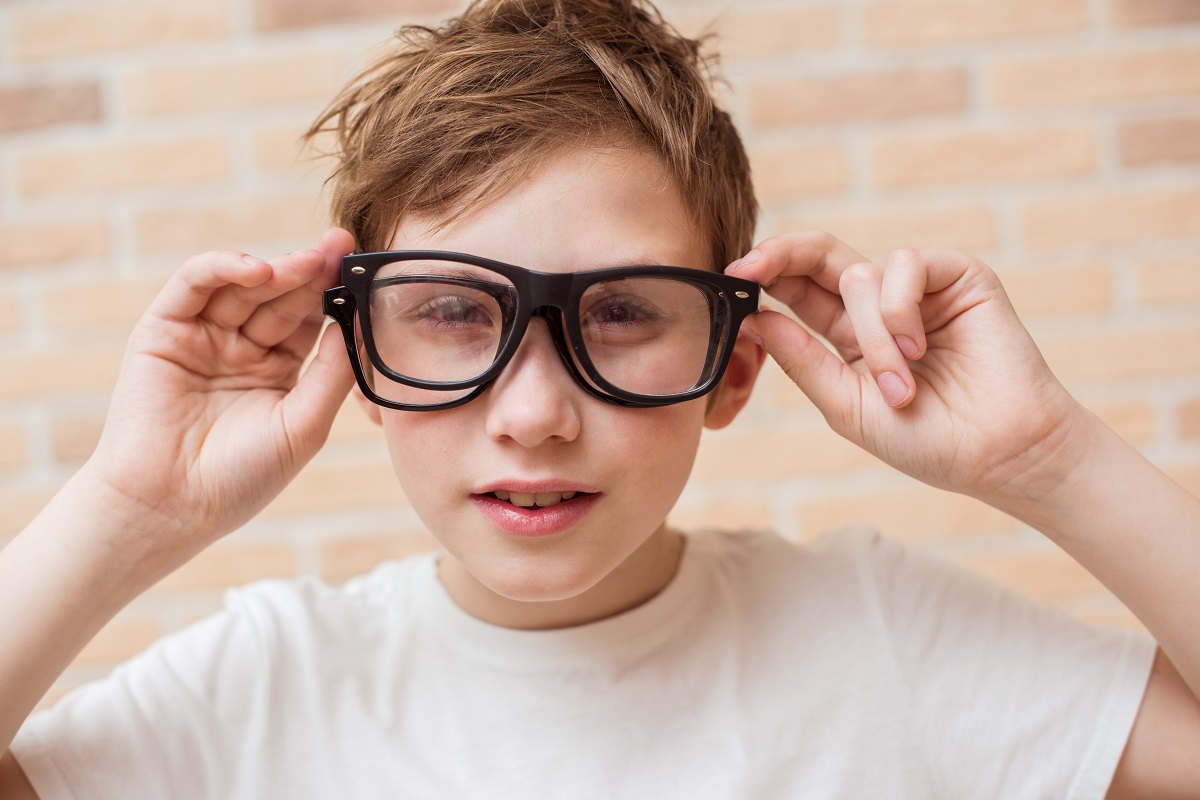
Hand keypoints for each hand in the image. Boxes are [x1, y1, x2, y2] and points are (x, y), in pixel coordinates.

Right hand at [81, 228, 355, 565]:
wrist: (170, 506)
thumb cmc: (241, 477)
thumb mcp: (305, 422)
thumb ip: (333, 371)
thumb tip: (361, 321)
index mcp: (277, 371)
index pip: (311, 320)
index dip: (335, 293)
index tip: (364, 267)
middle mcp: (241, 348)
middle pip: (282, 297)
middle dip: (312, 271)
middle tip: (340, 246)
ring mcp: (203, 336)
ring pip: (244, 286)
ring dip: (277, 268)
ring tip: (307, 262)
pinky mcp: (163, 329)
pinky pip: (195, 284)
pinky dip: (225, 268)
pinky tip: (259, 270)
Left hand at [727, 232, 1087, 505]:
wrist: (999, 454)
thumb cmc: (927, 440)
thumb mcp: (846, 405)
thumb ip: (801, 359)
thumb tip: (752, 318)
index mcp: (847, 336)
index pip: (798, 291)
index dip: (764, 276)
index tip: (730, 277)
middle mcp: (878, 306)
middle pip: (819, 256)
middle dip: (781, 254)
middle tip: (749, 268)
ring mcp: (918, 289)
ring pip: (860, 277)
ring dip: (871, 336)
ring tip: (900, 385)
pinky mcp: (957, 276)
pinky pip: (905, 264)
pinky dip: (899, 309)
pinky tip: (918, 348)